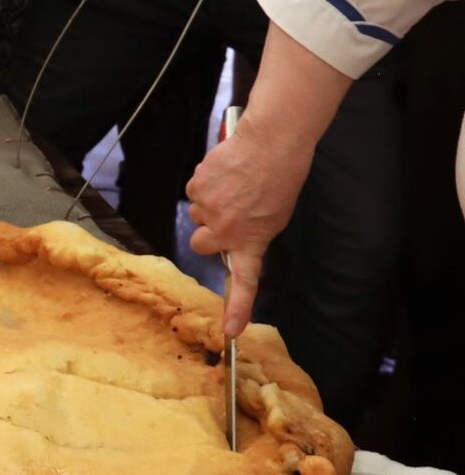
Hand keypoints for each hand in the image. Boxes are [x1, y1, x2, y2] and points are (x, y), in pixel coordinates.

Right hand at [186, 114, 310, 337]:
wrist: (271, 142)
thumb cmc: (281, 176)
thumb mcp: (276, 215)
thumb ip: (252, 233)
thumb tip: (232, 235)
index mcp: (253, 240)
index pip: (245, 281)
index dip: (237, 307)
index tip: (230, 331)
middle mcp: (226, 230)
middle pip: (200, 243)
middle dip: (207, 233)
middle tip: (223, 218)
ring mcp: (208, 209)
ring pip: (197, 213)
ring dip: (209, 204)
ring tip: (232, 185)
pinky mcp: (196, 187)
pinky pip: (194, 191)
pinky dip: (205, 184)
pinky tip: (223, 173)